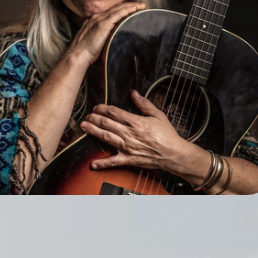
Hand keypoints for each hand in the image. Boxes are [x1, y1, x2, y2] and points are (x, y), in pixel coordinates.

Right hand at [65, 1, 145, 68]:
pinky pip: (118, 13)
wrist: (77, 56)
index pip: (111, 11)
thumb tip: (113, 38)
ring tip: (141, 6)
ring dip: (131, 6)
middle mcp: (96, 17)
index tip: (132, 9)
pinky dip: (127, 10)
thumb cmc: (85, 52)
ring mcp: (99, 19)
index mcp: (94, 20)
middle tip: (140, 5)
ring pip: (119, 8)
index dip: (122, 9)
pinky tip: (135, 9)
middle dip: (129, 5)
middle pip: (116, 7)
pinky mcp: (103, 24)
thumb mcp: (94, 40)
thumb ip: (103, 36)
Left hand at [82, 89, 202, 177]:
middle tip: (87, 115)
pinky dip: (102, 163)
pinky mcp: (128, 159)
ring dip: (93, 131)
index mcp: (137, 122)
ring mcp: (127, 147)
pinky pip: (113, 162)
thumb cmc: (167, 135)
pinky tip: (93, 164)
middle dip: (95, 118)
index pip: (115, 113)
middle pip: (107, 124)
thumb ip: (145, 104)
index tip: (97, 107)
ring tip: (84, 126)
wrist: (173, 153)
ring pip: (106, 137)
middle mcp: (129, 134)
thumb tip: (134, 94)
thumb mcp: (158, 115)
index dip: (104, 109)